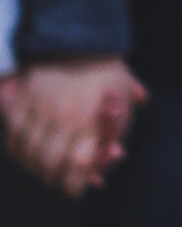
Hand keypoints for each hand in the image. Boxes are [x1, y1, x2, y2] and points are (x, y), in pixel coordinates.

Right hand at [0, 57, 146, 194]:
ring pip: (28, 155)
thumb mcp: (124, 101)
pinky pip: (13, 139)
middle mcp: (62, 117)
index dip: (76, 185)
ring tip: (46, 161)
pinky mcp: (20, 103)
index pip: (78, 168)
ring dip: (36, 165)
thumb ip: (116, 132)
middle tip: (61, 173)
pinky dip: (20, 150)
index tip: (76, 186)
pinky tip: (30, 149)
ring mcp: (38, 109)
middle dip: (56, 176)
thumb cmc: (106, 76)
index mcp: (91, 119)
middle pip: (49, 167)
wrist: (78, 41)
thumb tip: (114, 157)